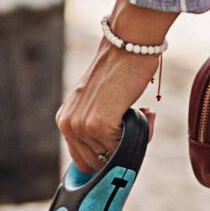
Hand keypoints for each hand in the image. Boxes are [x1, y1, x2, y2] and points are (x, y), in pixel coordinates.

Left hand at [57, 29, 161, 175]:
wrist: (127, 47)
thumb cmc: (119, 72)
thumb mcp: (97, 104)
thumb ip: (97, 128)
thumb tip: (114, 157)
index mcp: (64, 121)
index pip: (83, 161)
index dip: (108, 159)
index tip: (125, 148)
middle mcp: (68, 125)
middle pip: (99, 163)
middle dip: (122, 152)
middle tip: (139, 127)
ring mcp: (81, 126)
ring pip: (114, 156)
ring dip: (135, 140)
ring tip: (143, 115)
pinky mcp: (99, 125)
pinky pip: (124, 148)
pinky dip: (141, 134)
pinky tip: (145, 112)